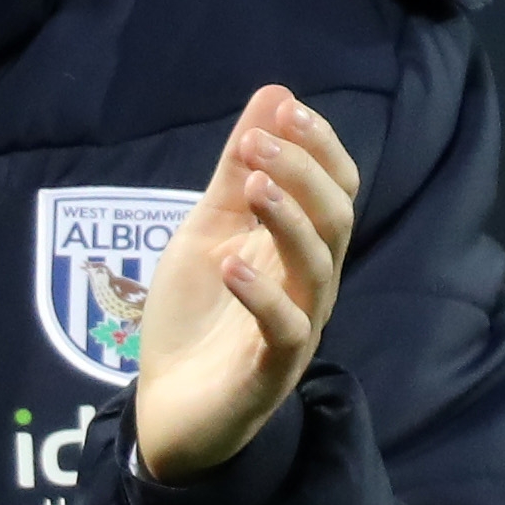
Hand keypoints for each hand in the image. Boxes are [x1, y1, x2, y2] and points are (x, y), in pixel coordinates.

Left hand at [133, 86, 358, 479]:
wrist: (167, 410)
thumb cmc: (197, 317)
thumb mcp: (207, 230)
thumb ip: (235, 171)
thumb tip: (274, 94)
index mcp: (299, 247)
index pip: (337, 187)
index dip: (319, 146)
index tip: (284, 110)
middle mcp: (311, 284)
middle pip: (336, 218)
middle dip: (302, 172)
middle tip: (258, 143)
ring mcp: (297, 328)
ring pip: (318, 266)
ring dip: (287, 218)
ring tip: (250, 185)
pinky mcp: (270, 372)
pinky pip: (285, 330)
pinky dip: (260, 293)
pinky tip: (231, 264)